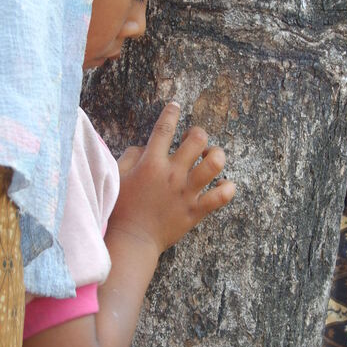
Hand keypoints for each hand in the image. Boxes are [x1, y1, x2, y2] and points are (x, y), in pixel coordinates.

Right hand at [110, 102, 235, 255]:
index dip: (171, 112)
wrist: (132, 241)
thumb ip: (132, 156)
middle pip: (198, 140)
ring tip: (209, 159)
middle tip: (193, 140)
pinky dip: (228, 187)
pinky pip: (222, 195)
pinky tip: (223, 184)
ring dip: (216, 155)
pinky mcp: (197, 210)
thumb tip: (146, 146)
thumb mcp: (118, 176)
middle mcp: (172, 174)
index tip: (176, 105)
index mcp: (151, 163)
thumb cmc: (122, 208)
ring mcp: (187, 192)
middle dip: (198, 134)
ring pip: (215, 163)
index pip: (164, 129)